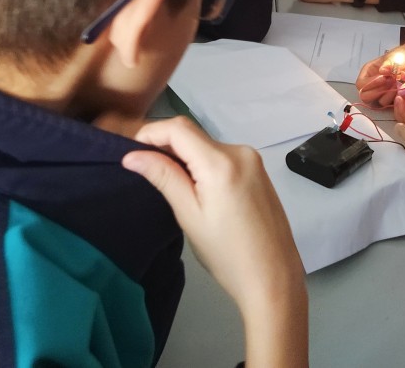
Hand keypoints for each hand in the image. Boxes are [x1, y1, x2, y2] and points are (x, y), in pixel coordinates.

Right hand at [122, 117, 306, 322]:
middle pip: (193, 135)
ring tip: (169, 185)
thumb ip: (163, 177)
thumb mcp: (189, 215)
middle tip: (145, 172)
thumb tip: (132, 155)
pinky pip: (223, 156)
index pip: (178, 128)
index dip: (150, 133)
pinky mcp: (258, 170)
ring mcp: (253, 159)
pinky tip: (197, 190)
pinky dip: (204, 164)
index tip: (131, 152)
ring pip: (207, 146)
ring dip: (185, 157)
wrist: (273, 276)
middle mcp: (240, 151)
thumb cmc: (227, 254)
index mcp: (222, 162)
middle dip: (166, 147)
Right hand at [354, 39, 404, 107]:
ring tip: (401, 82)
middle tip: (393, 81)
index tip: (384, 78)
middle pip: (367, 97)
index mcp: (368, 72)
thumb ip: (388, 63)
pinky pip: (393, 104)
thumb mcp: (395, 56)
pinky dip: (400, 97)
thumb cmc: (404, 54)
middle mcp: (373, 84)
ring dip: (391, 93)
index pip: (361, 85)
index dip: (371, 84)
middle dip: (380, 91)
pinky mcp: (394, 99)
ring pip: (380, 102)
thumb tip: (382, 71)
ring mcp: (383, 93)